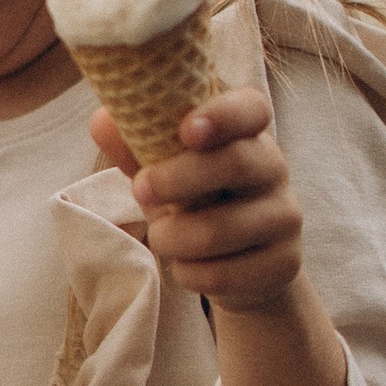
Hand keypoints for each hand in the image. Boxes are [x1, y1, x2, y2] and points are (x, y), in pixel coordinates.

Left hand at [90, 86, 350, 385]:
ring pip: (234, 228)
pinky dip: (196, 278)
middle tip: (144, 193)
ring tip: (163, 241)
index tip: (187, 128)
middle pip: (243, 166)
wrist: (239, 277)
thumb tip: (98, 113)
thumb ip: (135, 145)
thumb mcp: (162, 177)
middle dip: (185, 182)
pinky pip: (231, 277)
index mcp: (245, 139)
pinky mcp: (281, 272)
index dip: (225, 113)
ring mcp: (286, 225)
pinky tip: (186, 275)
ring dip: (184, 239)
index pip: (252, 106)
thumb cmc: (192, 210)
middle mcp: (276, 175)